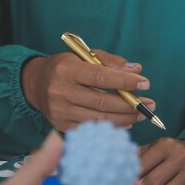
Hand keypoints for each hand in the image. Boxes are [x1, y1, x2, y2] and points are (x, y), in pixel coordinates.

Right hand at [22, 50, 155, 130]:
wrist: (34, 84)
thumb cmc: (66, 68)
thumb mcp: (84, 56)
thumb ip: (111, 62)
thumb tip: (137, 70)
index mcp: (66, 69)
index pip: (101, 76)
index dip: (125, 81)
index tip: (145, 83)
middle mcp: (60, 91)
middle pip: (102, 101)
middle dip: (130, 104)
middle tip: (149, 104)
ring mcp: (60, 111)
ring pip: (99, 118)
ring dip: (125, 118)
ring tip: (141, 114)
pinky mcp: (61, 125)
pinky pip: (93, 128)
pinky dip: (112, 126)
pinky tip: (126, 122)